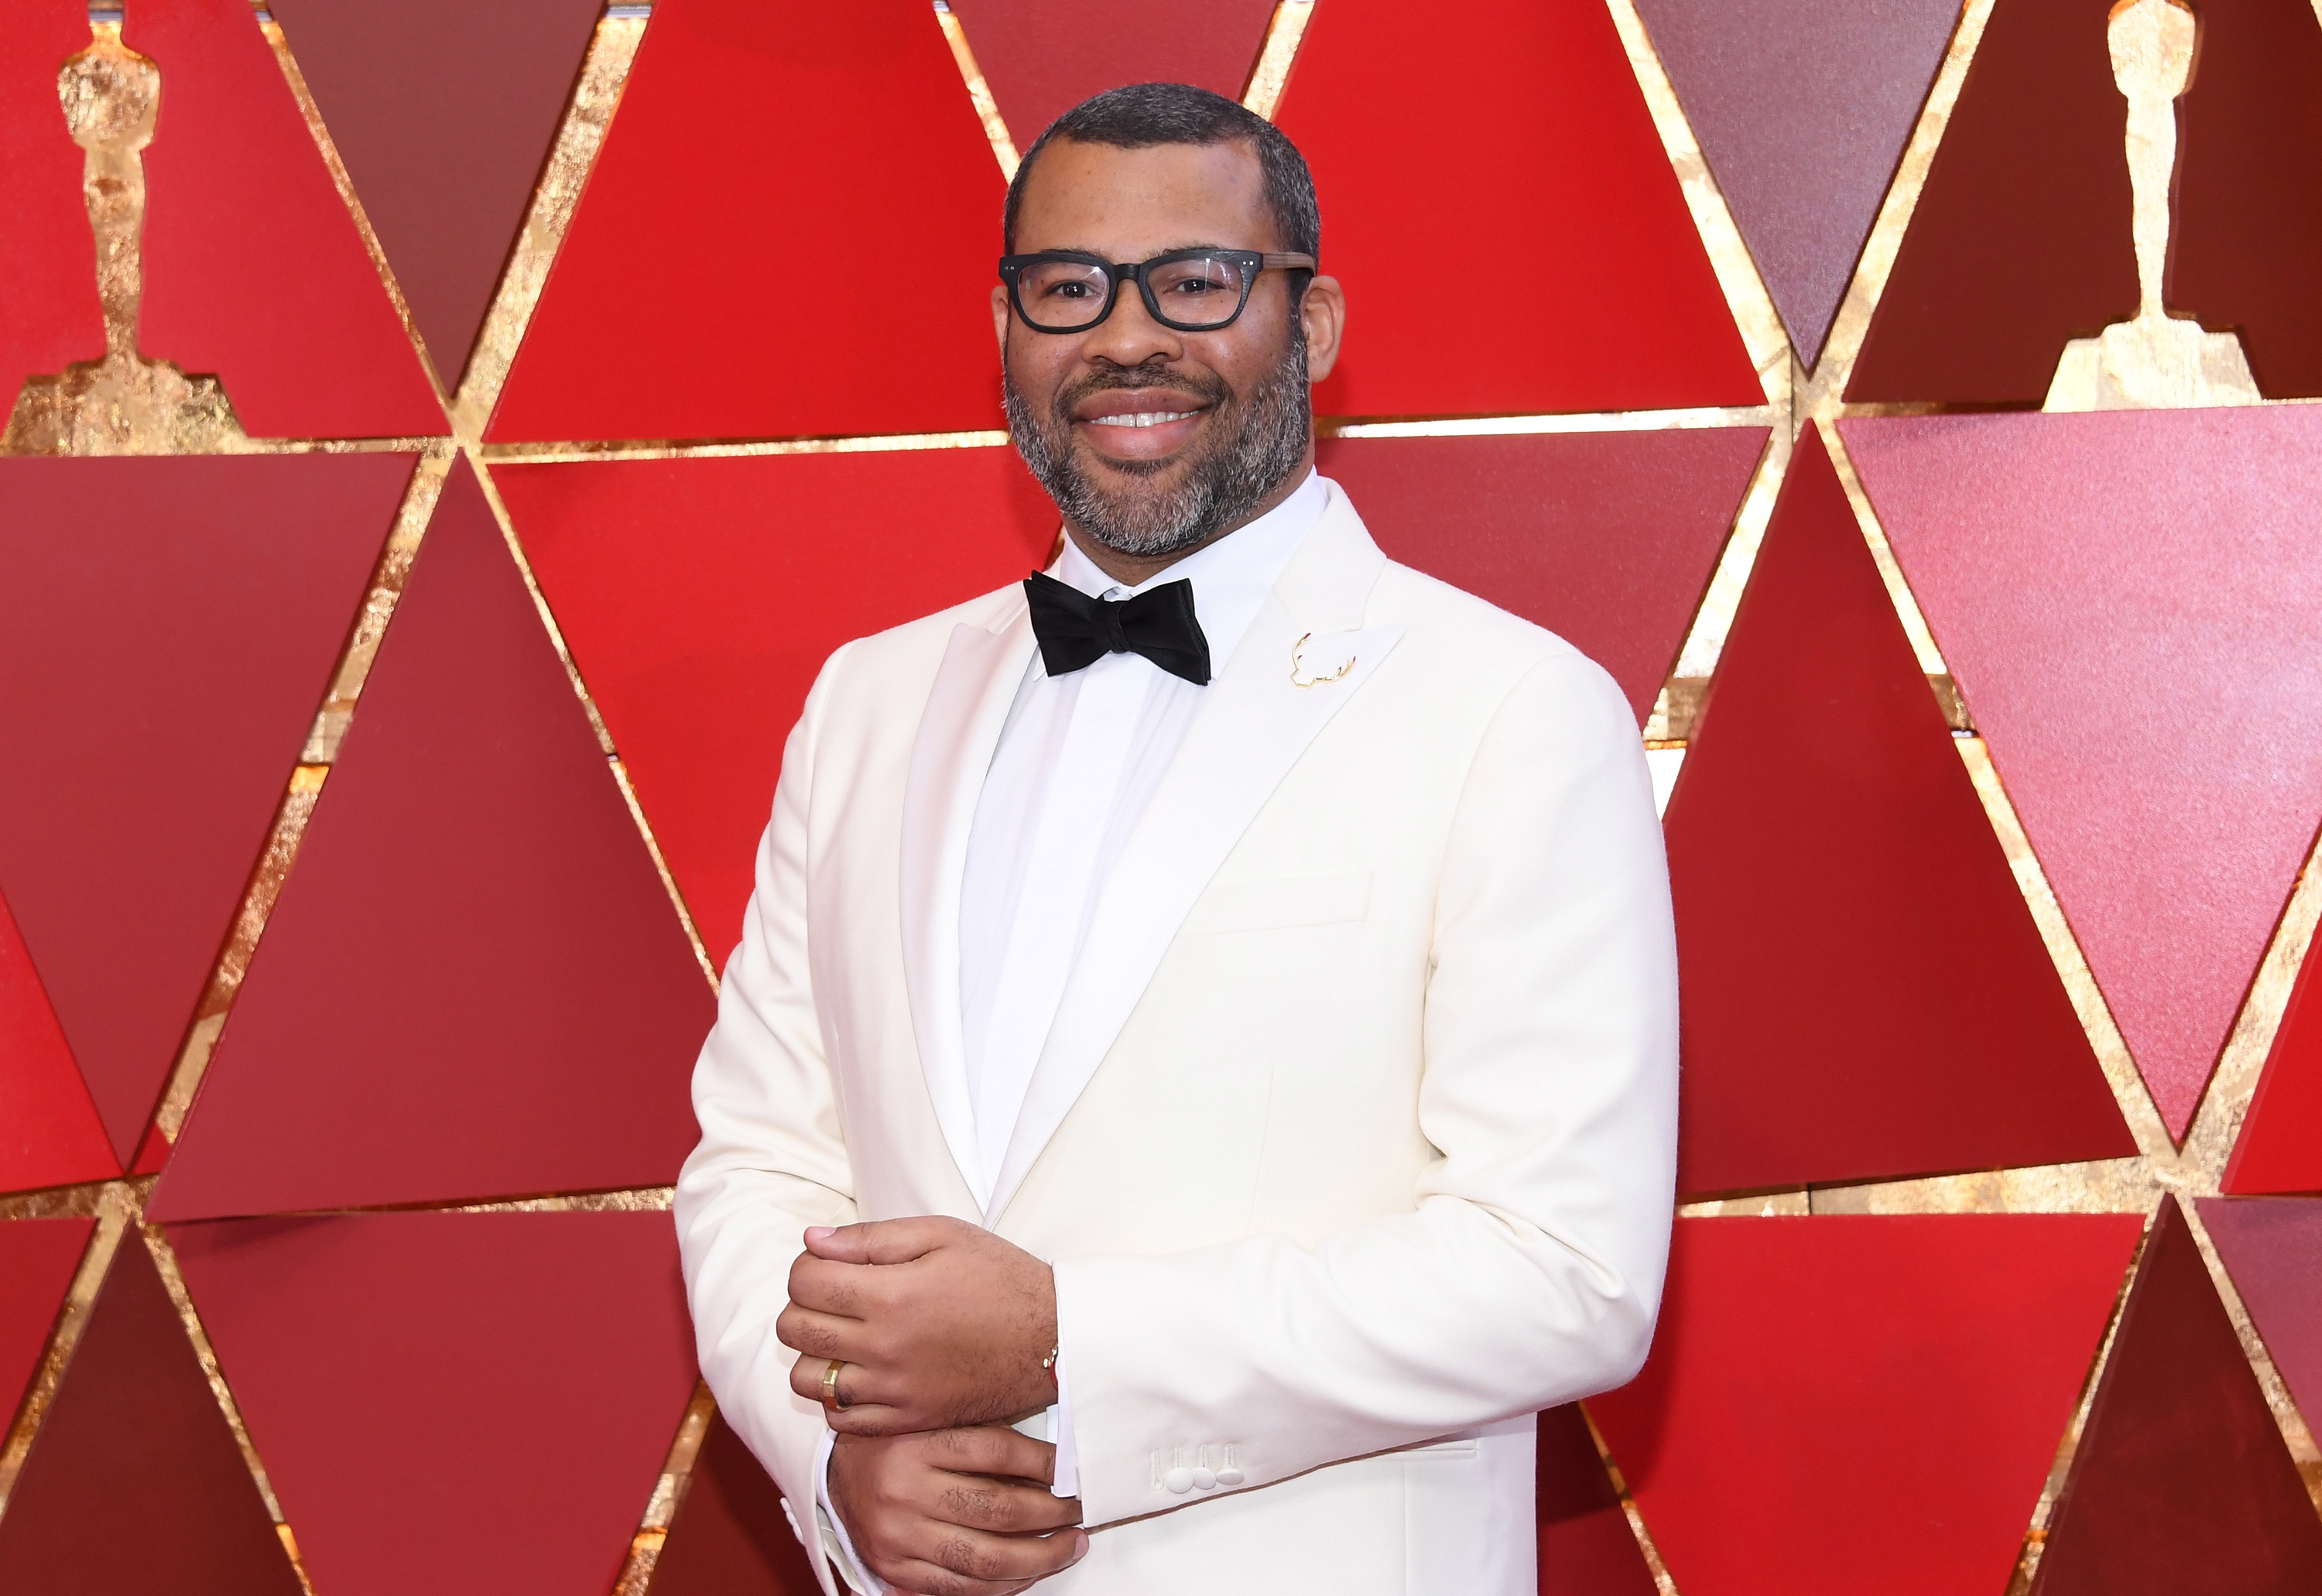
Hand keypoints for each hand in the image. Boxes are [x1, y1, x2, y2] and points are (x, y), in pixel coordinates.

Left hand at [780, 1217, 1057, 1435]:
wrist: (1052, 1339)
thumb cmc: (1001, 1278)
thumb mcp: (943, 1235)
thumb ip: (871, 1237)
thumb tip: (812, 1241)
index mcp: (892, 1294)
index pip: (804, 1282)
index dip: (808, 1266)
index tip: (829, 1265)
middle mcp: (885, 1347)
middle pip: (795, 1330)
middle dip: (802, 1306)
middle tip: (833, 1297)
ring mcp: (894, 1390)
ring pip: (808, 1379)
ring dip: (814, 1354)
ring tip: (844, 1337)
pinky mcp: (907, 1419)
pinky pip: (840, 1418)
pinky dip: (837, 1396)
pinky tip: (860, 1373)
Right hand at [828, 1426, 1085, 1594]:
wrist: (836, 1475)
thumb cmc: (899, 1443)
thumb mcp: (936, 1422)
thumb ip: (986, 1437)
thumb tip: (1057, 1463)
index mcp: (918, 1441)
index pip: (998, 1451)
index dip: (1045, 1463)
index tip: (1073, 1472)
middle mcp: (904, 1488)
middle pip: (998, 1509)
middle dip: (1052, 1514)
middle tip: (1080, 1511)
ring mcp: (898, 1535)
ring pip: (985, 1559)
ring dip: (1040, 1557)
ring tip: (1069, 1546)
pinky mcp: (893, 1569)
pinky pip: (960, 1588)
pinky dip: (1003, 1585)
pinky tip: (1029, 1572)